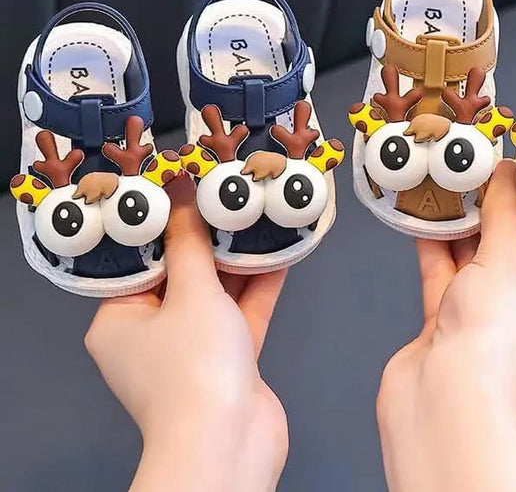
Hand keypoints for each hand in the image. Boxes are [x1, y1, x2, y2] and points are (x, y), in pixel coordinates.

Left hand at [85, 173, 287, 491]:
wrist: (230, 443)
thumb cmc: (194, 366)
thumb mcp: (191, 292)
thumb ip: (191, 241)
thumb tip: (180, 189)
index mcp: (120, 319)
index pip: (142, 260)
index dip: (166, 224)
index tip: (189, 191)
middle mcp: (152, 334)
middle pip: (182, 275)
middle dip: (209, 240)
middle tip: (230, 197)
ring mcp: (192, 349)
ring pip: (215, 294)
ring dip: (239, 262)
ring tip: (258, 217)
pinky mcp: (227, 360)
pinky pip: (240, 314)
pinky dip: (257, 288)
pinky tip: (279, 253)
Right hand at [376, 160, 515, 491]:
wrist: (438, 405)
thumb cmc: (490, 351)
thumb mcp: (503, 268)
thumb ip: (503, 219)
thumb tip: (509, 175)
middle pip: (513, 257)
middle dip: (493, 219)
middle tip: (481, 176)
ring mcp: (488, 328)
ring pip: (476, 267)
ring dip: (462, 232)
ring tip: (452, 190)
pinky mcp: (451, 328)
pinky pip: (448, 280)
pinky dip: (438, 251)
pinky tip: (429, 219)